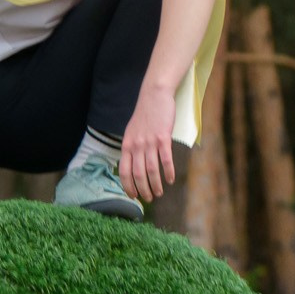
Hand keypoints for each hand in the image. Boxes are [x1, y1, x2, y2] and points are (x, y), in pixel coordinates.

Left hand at [120, 86, 177, 202]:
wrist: (154, 95)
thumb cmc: (145, 114)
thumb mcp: (132, 131)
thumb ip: (131, 147)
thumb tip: (132, 165)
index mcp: (126, 145)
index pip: (124, 172)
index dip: (128, 186)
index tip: (133, 196)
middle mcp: (136, 146)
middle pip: (138, 175)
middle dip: (143, 190)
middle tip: (149, 198)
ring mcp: (149, 142)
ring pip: (152, 171)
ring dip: (156, 185)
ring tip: (160, 193)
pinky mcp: (163, 138)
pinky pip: (165, 160)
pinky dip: (168, 172)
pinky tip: (171, 180)